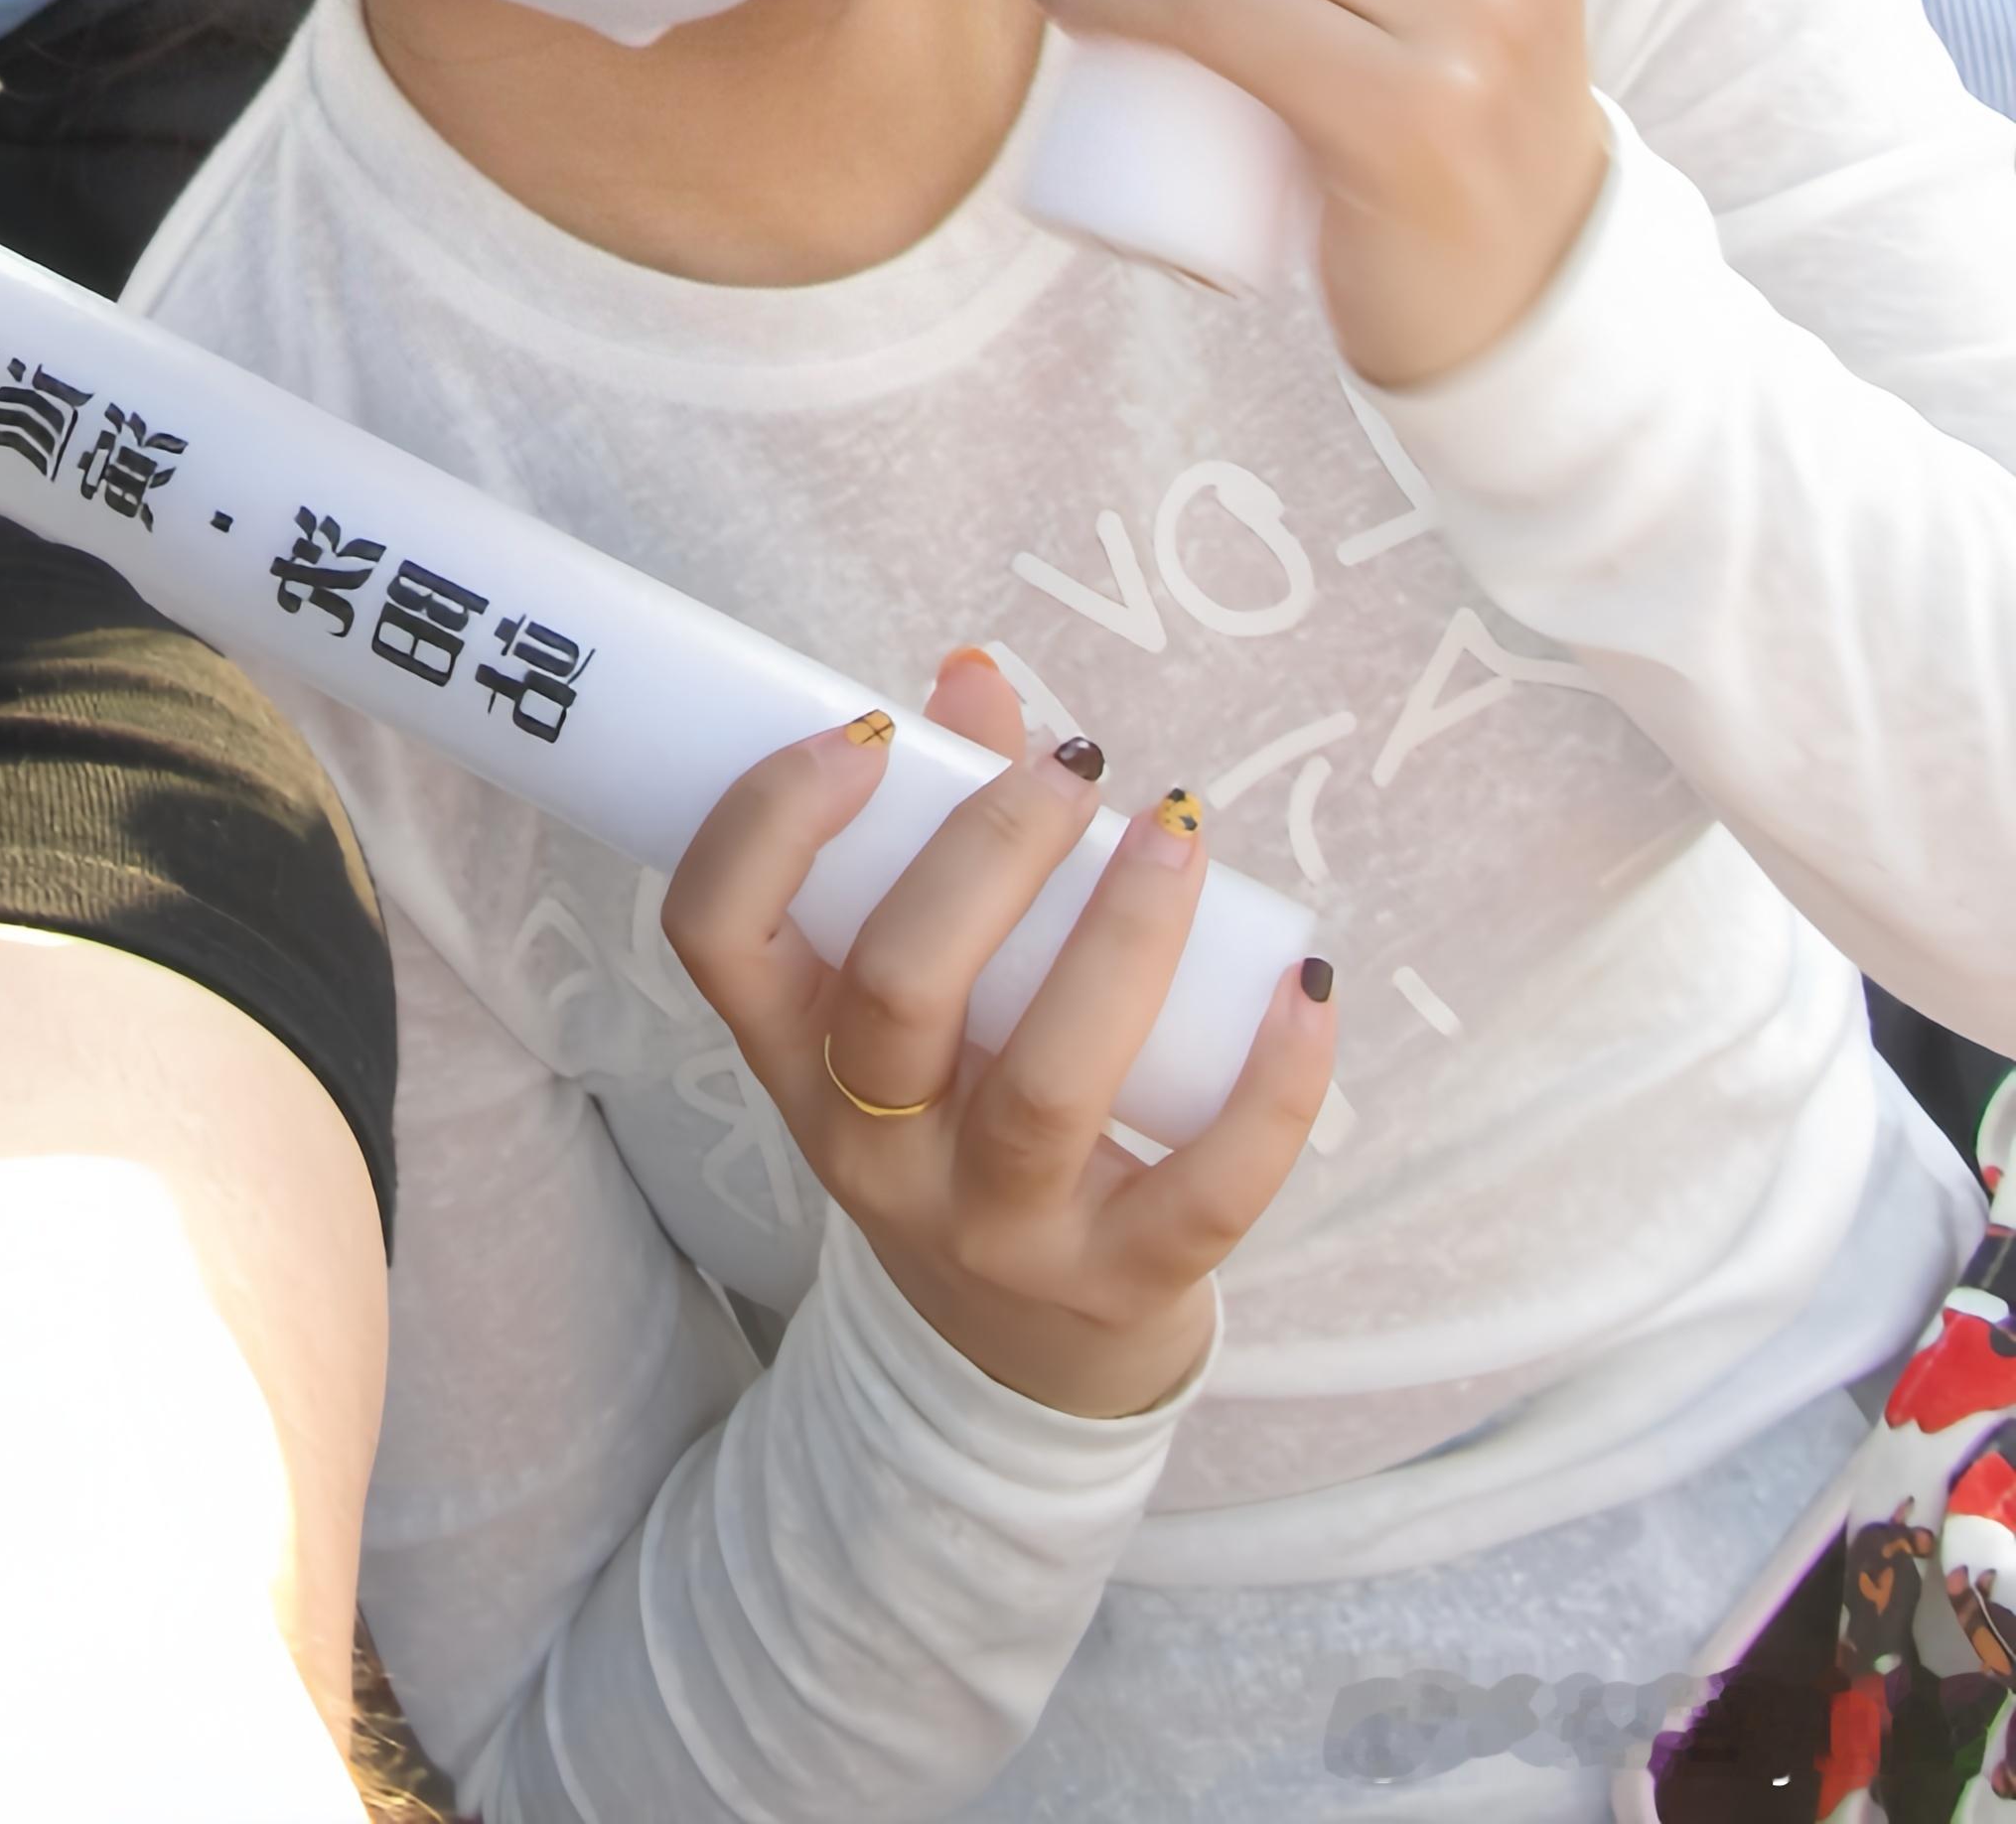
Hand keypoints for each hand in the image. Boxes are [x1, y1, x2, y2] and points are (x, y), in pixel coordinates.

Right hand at [665, 651, 1331, 1418]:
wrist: (1023, 1345)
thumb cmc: (955, 1107)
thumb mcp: (913, 997)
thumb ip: (937, 831)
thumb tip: (978, 676)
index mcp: (796, 1057)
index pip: (717, 936)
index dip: (771, 821)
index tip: (866, 734)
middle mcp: (875, 1150)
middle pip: (900, 990)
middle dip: (987, 853)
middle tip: (1071, 770)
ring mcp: (998, 1227)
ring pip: (1047, 1082)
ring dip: (1121, 934)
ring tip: (1175, 829)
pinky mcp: (1124, 1279)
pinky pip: (1207, 1185)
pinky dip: (1271, 1079)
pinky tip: (1304, 981)